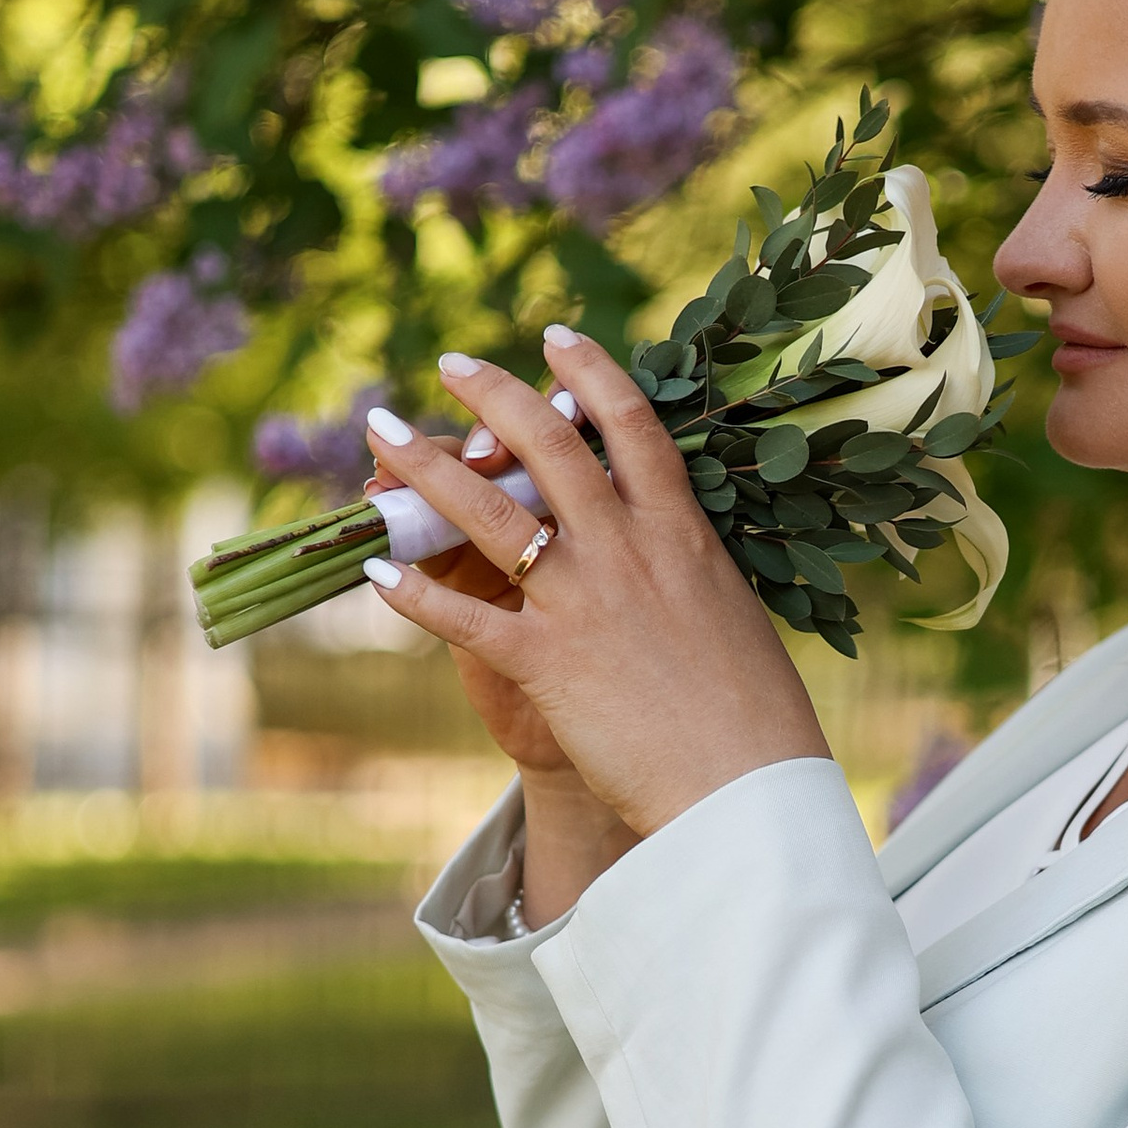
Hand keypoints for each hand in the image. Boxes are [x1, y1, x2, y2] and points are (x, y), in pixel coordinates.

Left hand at [360, 330, 830, 841]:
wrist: (745, 786)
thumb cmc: (754, 712)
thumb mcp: (729, 614)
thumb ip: (690, 572)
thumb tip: (680, 551)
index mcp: (681, 533)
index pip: (630, 426)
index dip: (590, 375)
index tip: (557, 341)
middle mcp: (626, 550)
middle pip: (546, 445)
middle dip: (491, 396)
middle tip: (453, 365)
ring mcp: (581, 601)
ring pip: (488, 511)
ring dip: (424, 468)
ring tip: (382, 433)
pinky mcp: (544, 661)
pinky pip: (460, 616)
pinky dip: (410, 593)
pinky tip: (374, 574)